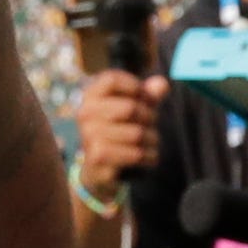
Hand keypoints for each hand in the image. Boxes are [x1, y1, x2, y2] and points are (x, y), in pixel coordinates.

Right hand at [73, 69, 168, 187]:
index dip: (136, 87)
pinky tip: (148, 157)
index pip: (111, 79)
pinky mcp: (97, 159)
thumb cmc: (122, 130)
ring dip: (152, 139)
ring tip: (150, 142)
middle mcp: (85, 114)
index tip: (145, 98)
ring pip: (137, 134)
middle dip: (149, 117)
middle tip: (151, 125)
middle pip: (130, 108)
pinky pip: (136, 154)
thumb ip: (149, 95)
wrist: (101, 168)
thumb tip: (162, 84)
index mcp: (90, 95)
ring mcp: (89, 136)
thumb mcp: (137, 108)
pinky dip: (149, 156)